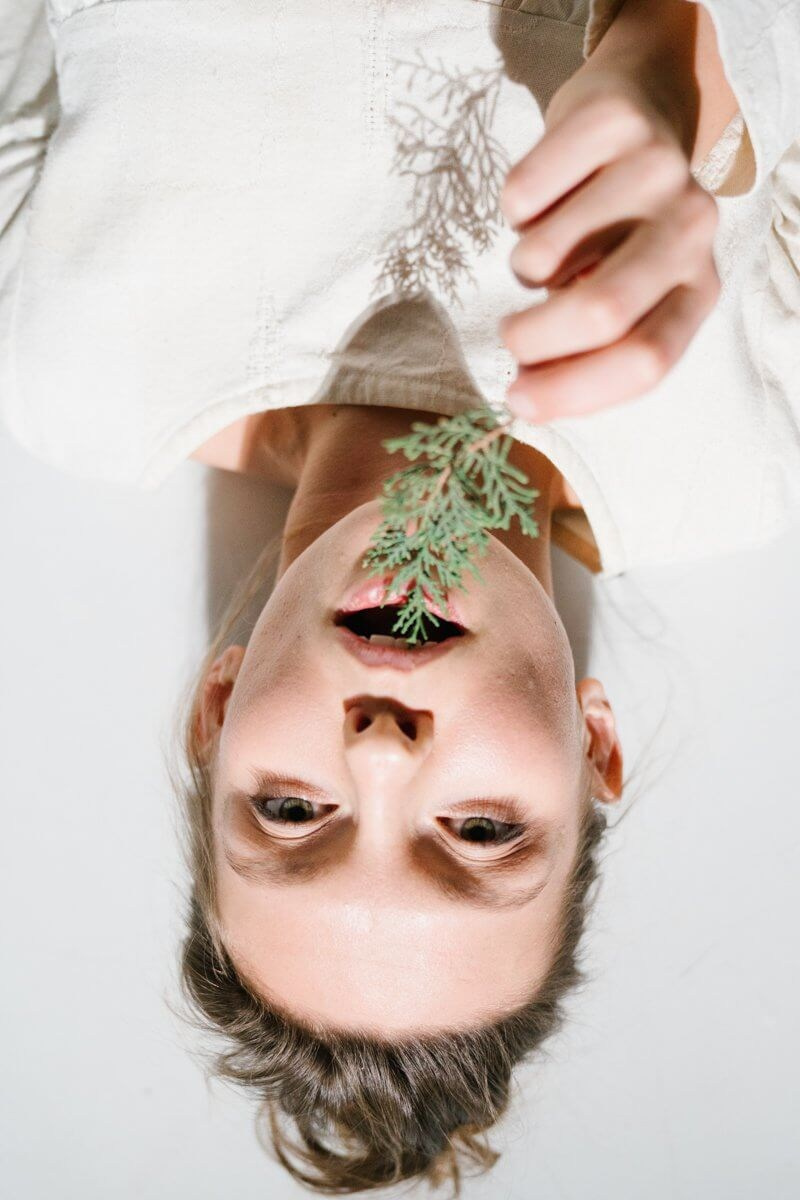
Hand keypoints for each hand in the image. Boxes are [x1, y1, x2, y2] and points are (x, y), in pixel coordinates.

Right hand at [497, 75, 720, 422]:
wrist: (641, 103)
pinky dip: (515, 210)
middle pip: (600, 311)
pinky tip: (543, 197)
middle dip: (534, 339)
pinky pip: (522, 195)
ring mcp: (658, 169)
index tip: (519, 401)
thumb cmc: (616, 227)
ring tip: (543, 247)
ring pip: (545, 254)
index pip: (646, 360)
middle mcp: (694, 228)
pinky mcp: (613, 119)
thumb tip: (524, 396)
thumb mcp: (623, 293)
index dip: (574, 391)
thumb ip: (586, 350)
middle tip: (509, 337)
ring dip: (523, 267)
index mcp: (699, 287)